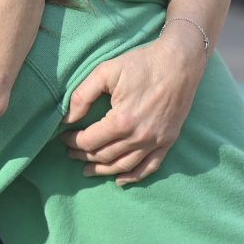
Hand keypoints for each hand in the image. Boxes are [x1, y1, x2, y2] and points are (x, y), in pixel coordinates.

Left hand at [61, 26, 207, 184]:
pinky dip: (133, 177)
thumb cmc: (142, 63)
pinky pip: (149, 167)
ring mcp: (155, 141)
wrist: (180, 62)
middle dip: (83, 156)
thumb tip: (67, 119)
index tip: (64, 138)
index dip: (72, 141)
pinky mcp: (168, 141)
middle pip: (103, 156)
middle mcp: (138, 137)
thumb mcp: (106, 71)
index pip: (89, 141)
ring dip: (102, 170)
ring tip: (87, 170)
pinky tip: (119, 180)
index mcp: (121, 120)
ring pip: (123, 166)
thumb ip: (82, 96)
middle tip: (71, 153)